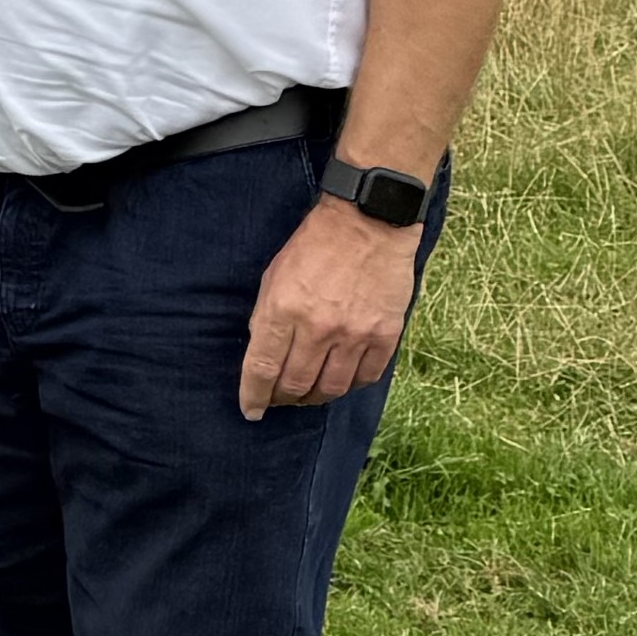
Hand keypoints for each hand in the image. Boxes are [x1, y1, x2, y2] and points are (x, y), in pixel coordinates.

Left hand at [238, 196, 422, 418]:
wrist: (368, 225)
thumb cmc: (314, 247)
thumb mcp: (273, 277)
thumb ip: (267, 318)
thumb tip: (263, 355)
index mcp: (283, 310)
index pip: (262, 368)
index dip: (253, 395)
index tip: (250, 410)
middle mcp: (318, 328)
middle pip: (296, 384)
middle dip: (283, 398)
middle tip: (280, 399)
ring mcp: (354, 334)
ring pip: (331, 388)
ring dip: (315, 397)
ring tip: (308, 395)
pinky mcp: (385, 335)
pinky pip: (366, 377)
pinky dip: (350, 385)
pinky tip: (340, 381)